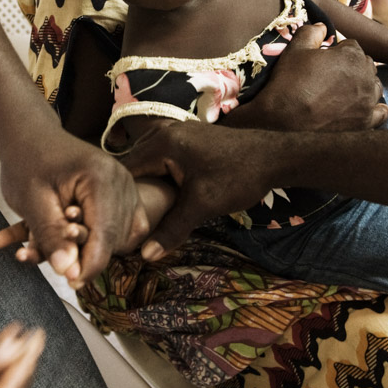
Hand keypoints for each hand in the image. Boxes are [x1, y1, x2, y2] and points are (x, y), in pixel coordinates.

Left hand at [0, 127, 138, 285]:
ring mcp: (125, 186)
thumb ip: (51, 236)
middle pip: (116, 237)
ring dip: (94, 247)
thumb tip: (68, 272)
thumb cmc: (26, 163)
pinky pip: (123, 226)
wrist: (29, 136)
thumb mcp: (31, 201)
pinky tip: (77, 238)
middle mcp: (121, 180)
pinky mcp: (121, 193)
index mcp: (101, 178)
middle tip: (58, 262)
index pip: (106, 235)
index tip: (71, 284)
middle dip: (89, 255)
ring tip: (61, 246)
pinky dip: (102, 238)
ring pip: (123, 234)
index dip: (90, 265)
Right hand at [121, 121, 278, 259]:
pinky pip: (161, 159)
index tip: (112, 220)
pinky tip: (160, 198)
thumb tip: (145, 255)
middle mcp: (163, 131)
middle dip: (128, 192)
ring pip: (147, 162)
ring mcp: (176, 133)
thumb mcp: (203, 205)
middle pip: (133, 165)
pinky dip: (157, 176)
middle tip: (122, 220)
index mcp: (161, 142)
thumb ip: (172, 229)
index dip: (117, 197)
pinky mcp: (187, 139)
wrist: (275, 156)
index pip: (124, 170)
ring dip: (144, 185)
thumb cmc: (238, 177)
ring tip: (138, 212)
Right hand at [226, 23, 387, 131]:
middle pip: (365, 65)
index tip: (325, 61)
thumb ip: (312, 31)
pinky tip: (363, 108)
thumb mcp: (296, 48)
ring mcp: (367, 100)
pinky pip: (382, 113)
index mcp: (352, 55)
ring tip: (343, 92)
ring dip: (363, 86)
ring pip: (374, 87)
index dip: (338, 52)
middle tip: (330, 77)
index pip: (352, 47)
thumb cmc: (289, 80)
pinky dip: (375, 109)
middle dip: (351, 68)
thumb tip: (322, 27)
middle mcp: (366, 76)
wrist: (282, 115)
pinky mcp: (365, 121)